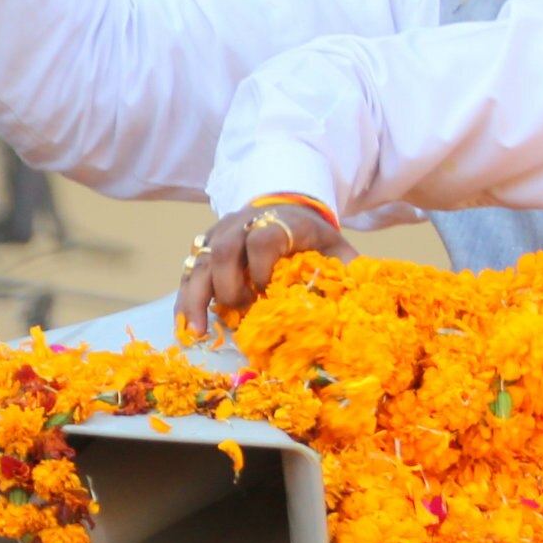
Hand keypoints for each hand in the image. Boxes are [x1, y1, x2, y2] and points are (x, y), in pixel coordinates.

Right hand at [177, 198, 349, 336]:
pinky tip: (186, 326)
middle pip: (224, 250)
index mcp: (279, 221)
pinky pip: (187, 273)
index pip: (263, 238)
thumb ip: (346, 267)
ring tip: (196, 331)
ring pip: (199, 262)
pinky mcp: (203, 247)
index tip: (267, 293)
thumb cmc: (311, 237)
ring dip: (196, 298)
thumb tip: (358, 297)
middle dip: (229, 285)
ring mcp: (219, 234)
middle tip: (239, 314)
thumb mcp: (334, 246)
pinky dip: (185, 300)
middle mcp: (242, 224)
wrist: (285, 210)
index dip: (262, 267)